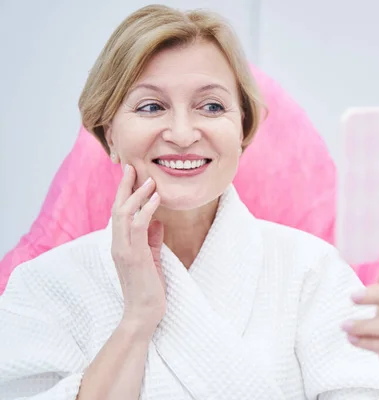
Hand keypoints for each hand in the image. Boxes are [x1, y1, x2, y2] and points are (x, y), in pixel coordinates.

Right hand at [111, 164, 165, 337]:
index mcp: (121, 244)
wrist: (143, 314)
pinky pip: (138, 227)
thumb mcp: (152, 258)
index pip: (120, 213)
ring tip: (149, 180)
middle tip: (131, 166)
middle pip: (118, 208)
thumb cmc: (149, 288)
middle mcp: (118, 244)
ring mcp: (124, 250)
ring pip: (124, 214)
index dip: (125, 193)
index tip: (131, 175)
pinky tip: (156, 199)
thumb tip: (158, 220)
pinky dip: (146, 211)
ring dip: (137, 195)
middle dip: (125, 186)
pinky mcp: (134, 256)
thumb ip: (153, 239)